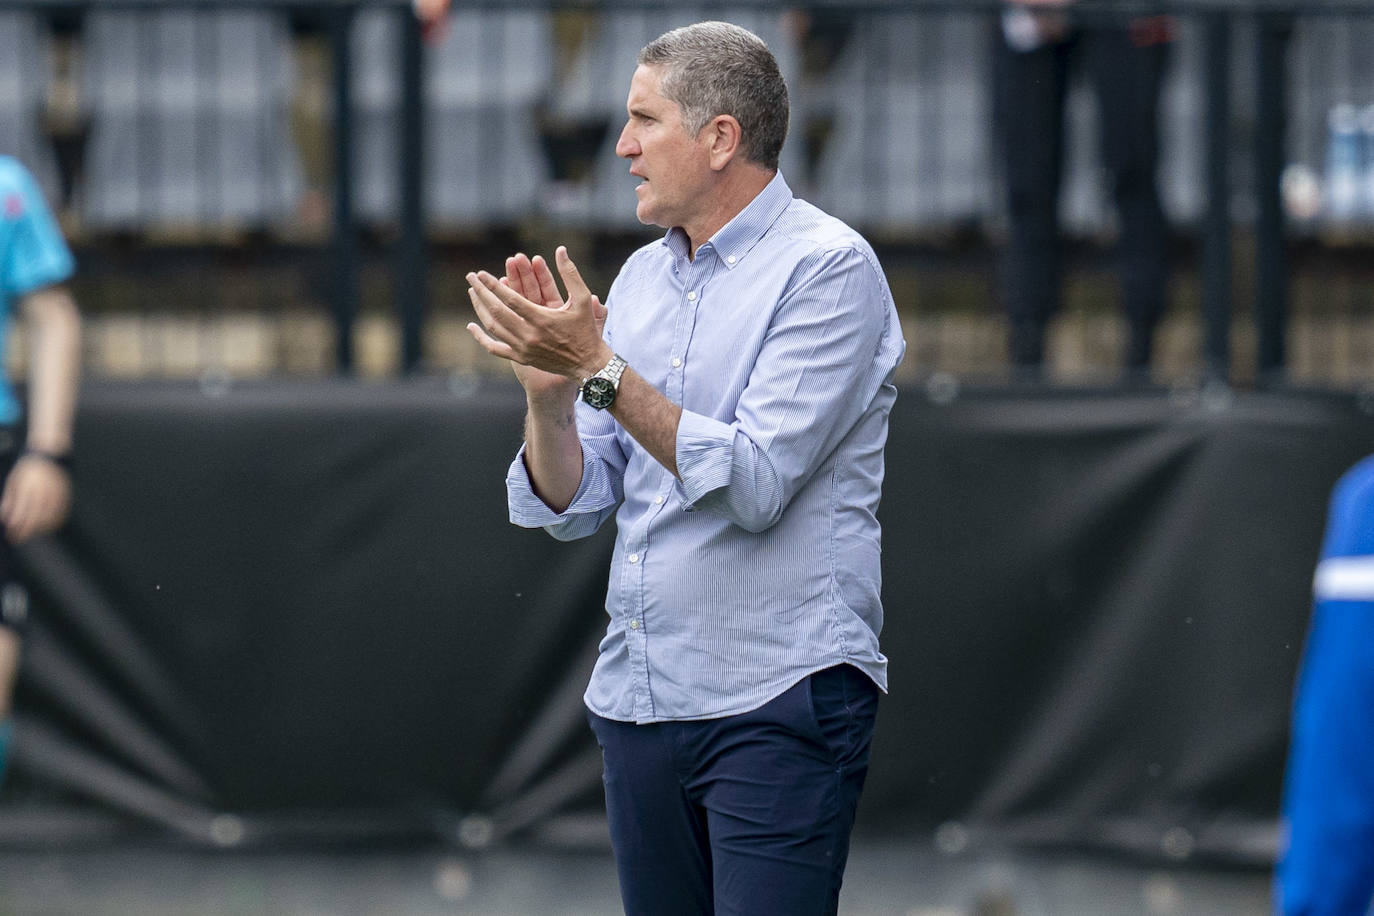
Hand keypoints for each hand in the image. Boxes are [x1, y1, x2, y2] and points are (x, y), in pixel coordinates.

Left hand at [1, 454, 70, 543]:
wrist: (49, 454)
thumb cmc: (27, 469)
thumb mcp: (13, 481)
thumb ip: (10, 499)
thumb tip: (5, 518)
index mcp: (28, 487)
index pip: (22, 513)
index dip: (16, 527)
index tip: (11, 534)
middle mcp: (43, 492)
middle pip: (35, 518)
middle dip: (26, 532)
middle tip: (18, 539)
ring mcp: (56, 494)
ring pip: (49, 518)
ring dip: (39, 529)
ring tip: (31, 533)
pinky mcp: (65, 495)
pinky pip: (61, 513)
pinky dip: (54, 523)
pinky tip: (47, 527)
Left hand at [468, 247, 609, 401]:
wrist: (587, 363)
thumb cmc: (586, 329)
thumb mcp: (582, 299)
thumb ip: (570, 273)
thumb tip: (560, 250)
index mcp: (542, 319)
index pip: (510, 298)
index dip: (493, 285)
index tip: (481, 273)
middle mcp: (529, 335)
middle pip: (496, 311)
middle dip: (481, 292)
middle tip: (470, 277)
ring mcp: (523, 348)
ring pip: (493, 327)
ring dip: (479, 308)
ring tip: (472, 293)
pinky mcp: (521, 358)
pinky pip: (495, 348)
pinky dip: (481, 338)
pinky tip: (472, 326)